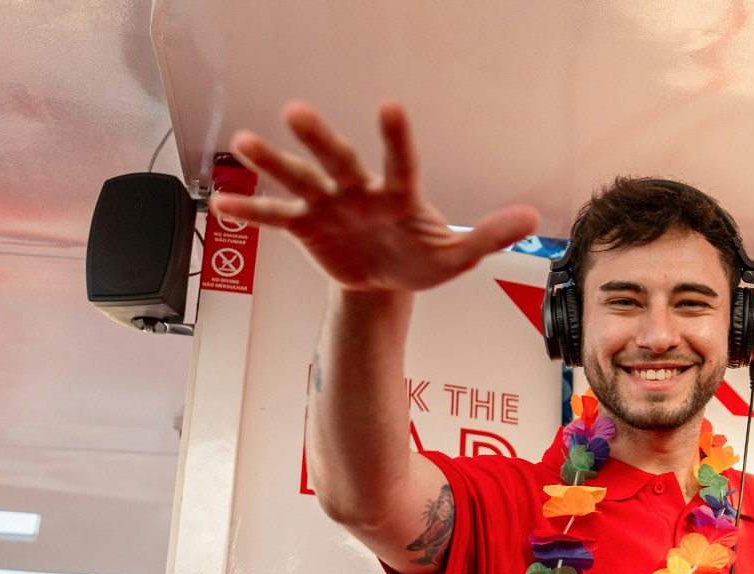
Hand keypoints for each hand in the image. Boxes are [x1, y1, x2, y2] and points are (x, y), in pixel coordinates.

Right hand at [210, 101, 539, 292]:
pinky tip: (222, 205)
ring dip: (273, 162)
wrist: (387, 284)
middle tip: (296, 111)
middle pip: (339, 158)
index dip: (396, 137)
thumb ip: (488, 236)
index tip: (389, 107)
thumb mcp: (457, 256)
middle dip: (319, 137)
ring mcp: (329, 205)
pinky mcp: (305, 226)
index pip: (400, 161)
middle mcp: (360, 189)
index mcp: (399, 193)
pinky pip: (276, 218)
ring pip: (300, 178)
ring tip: (244, 143)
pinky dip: (251, 213)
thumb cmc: (421, 259)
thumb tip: (531, 217)